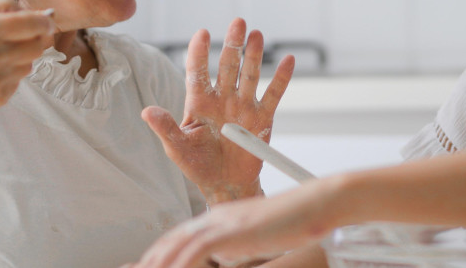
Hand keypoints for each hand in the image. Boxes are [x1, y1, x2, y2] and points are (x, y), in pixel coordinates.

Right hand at [0, 0, 55, 115]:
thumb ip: (2, 6)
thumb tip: (40, 12)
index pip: (32, 24)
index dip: (45, 20)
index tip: (46, 19)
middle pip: (39, 45)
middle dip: (37, 37)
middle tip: (25, 35)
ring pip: (31, 63)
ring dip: (22, 56)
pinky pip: (19, 81)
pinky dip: (11, 73)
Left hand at [134, 181, 337, 267]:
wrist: (314, 203)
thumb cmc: (291, 222)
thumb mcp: (255, 238)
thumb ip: (235, 247)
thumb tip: (222, 259)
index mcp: (217, 219)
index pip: (177, 238)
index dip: (158, 256)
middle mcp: (215, 218)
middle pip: (171, 241)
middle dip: (151, 261)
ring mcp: (223, 223)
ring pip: (178, 246)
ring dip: (160, 264)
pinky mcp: (234, 230)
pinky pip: (198, 249)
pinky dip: (182, 262)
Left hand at [143, 18, 294, 203]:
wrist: (225, 184)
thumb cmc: (197, 165)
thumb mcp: (177, 148)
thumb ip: (165, 128)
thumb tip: (146, 111)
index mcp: (199, 103)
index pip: (197, 72)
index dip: (199, 52)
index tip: (202, 33)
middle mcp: (222, 99)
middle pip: (228, 66)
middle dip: (232, 44)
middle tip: (237, 22)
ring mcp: (243, 106)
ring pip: (249, 75)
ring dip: (254, 55)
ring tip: (256, 35)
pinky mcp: (262, 118)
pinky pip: (273, 95)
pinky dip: (281, 78)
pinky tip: (288, 60)